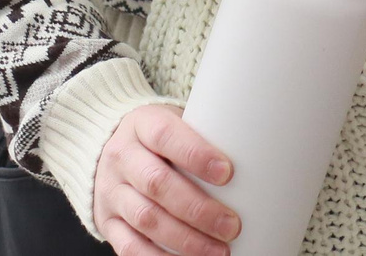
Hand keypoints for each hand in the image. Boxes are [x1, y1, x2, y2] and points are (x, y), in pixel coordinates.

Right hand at [95, 103, 238, 255]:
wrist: (109, 148)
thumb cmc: (161, 138)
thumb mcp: (177, 123)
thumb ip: (205, 137)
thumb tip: (257, 160)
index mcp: (142, 124)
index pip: (166, 136)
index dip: (196, 155)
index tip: (228, 173)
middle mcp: (122, 157)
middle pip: (157, 184)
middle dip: (198, 209)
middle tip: (231, 226)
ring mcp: (111, 191)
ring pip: (146, 218)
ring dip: (185, 239)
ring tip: (218, 250)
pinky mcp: (107, 221)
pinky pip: (130, 246)